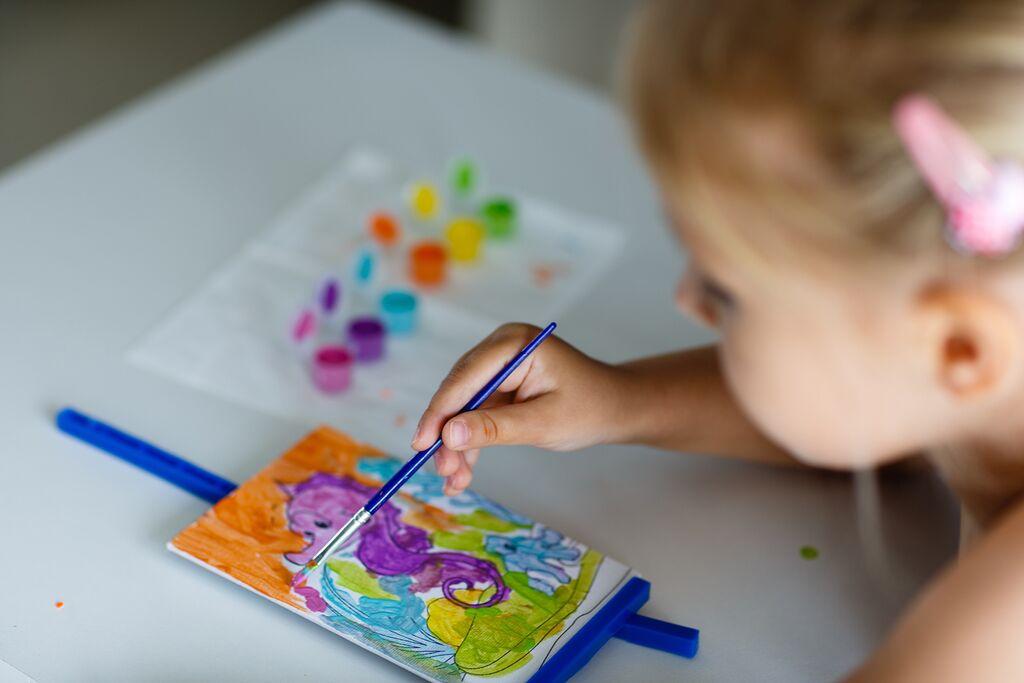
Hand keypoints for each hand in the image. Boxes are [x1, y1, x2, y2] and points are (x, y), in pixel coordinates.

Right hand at [412, 323, 627, 494]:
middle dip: (447, 433)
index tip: (421, 443)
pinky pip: (476, 413)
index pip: (465, 377)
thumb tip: (447, 435)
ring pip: (463, 407)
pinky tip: (462, 470)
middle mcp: (502, 348)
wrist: (616, 409)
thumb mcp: (541, 423)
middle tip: (440, 469)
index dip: (440, 412)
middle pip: (459, 392)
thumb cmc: (590, 409)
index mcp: (515, 344)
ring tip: (453, 479)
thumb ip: (494, 428)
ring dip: (456, 443)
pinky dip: (470, 441)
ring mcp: (500, 366)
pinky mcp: (501, 385)